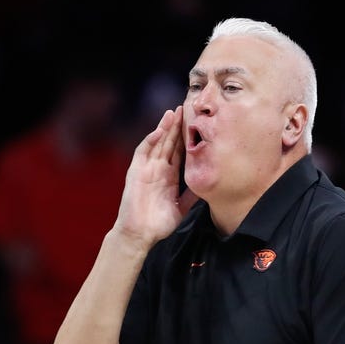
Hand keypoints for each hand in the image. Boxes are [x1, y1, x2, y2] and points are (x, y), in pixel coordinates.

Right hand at [113, 107, 196, 247]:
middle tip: (187, 108)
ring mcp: (146, 169)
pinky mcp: (136, 172)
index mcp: (169, 176)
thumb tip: (208, 184)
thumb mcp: (182, 207)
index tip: (198, 124)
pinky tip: (158, 131)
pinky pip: (142, 152)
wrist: (140, 234)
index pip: (179, 152)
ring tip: (173, 113)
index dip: (187, 138)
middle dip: (177, 126)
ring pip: (156, 143)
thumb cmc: (159, 223)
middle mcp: (158, 169)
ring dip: (164, 128)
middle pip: (168, 143)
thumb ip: (193, 195)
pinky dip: (149, 141)